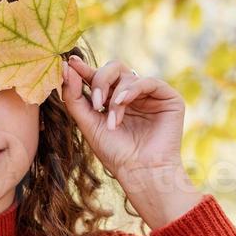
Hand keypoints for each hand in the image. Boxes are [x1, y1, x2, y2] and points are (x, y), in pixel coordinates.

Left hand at [59, 55, 199, 223]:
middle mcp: (132, 94)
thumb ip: (75, 98)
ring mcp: (150, 95)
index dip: (83, 69)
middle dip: (99, 81)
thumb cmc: (115, 153)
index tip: (69, 63)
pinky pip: (148, 81)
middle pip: (112, 69)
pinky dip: (132, 90)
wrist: (140, 171)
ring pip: (127, 75)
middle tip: (96, 101)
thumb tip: (67, 68)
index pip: (98, 77)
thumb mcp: (88, 124)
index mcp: (113, 100)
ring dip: (115, 97)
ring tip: (113, 121)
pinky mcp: (168, 97)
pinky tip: (122, 103)